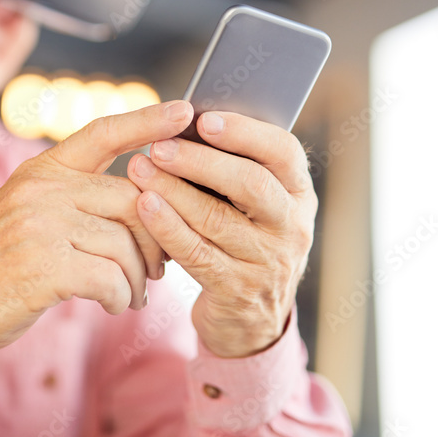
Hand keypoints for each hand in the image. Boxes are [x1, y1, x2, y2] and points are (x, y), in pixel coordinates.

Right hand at [0, 100, 194, 355]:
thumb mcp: (29, 211)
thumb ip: (75, 197)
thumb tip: (143, 201)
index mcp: (43, 170)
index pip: (102, 133)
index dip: (146, 121)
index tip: (184, 111)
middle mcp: (42, 189)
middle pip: (133, 198)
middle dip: (156, 238)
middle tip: (159, 268)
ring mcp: (40, 226)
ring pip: (125, 244)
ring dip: (139, 278)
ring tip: (132, 295)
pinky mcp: (42, 267)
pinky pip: (110, 278)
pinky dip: (121, 297)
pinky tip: (113, 305)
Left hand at [126, 111, 316, 357]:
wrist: (250, 318)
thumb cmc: (241, 238)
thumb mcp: (254, 206)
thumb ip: (234, 167)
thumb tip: (185, 122)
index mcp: (298, 193)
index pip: (284, 152)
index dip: (244, 132)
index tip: (204, 118)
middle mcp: (291, 227)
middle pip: (251, 184)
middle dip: (200, 161)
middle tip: (159, 146)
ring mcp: (268, 262)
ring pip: (217, 219)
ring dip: (173, 190)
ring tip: (139, 169)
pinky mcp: (237, 291)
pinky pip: (197, 253)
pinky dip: (167, 227)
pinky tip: (144, 205)